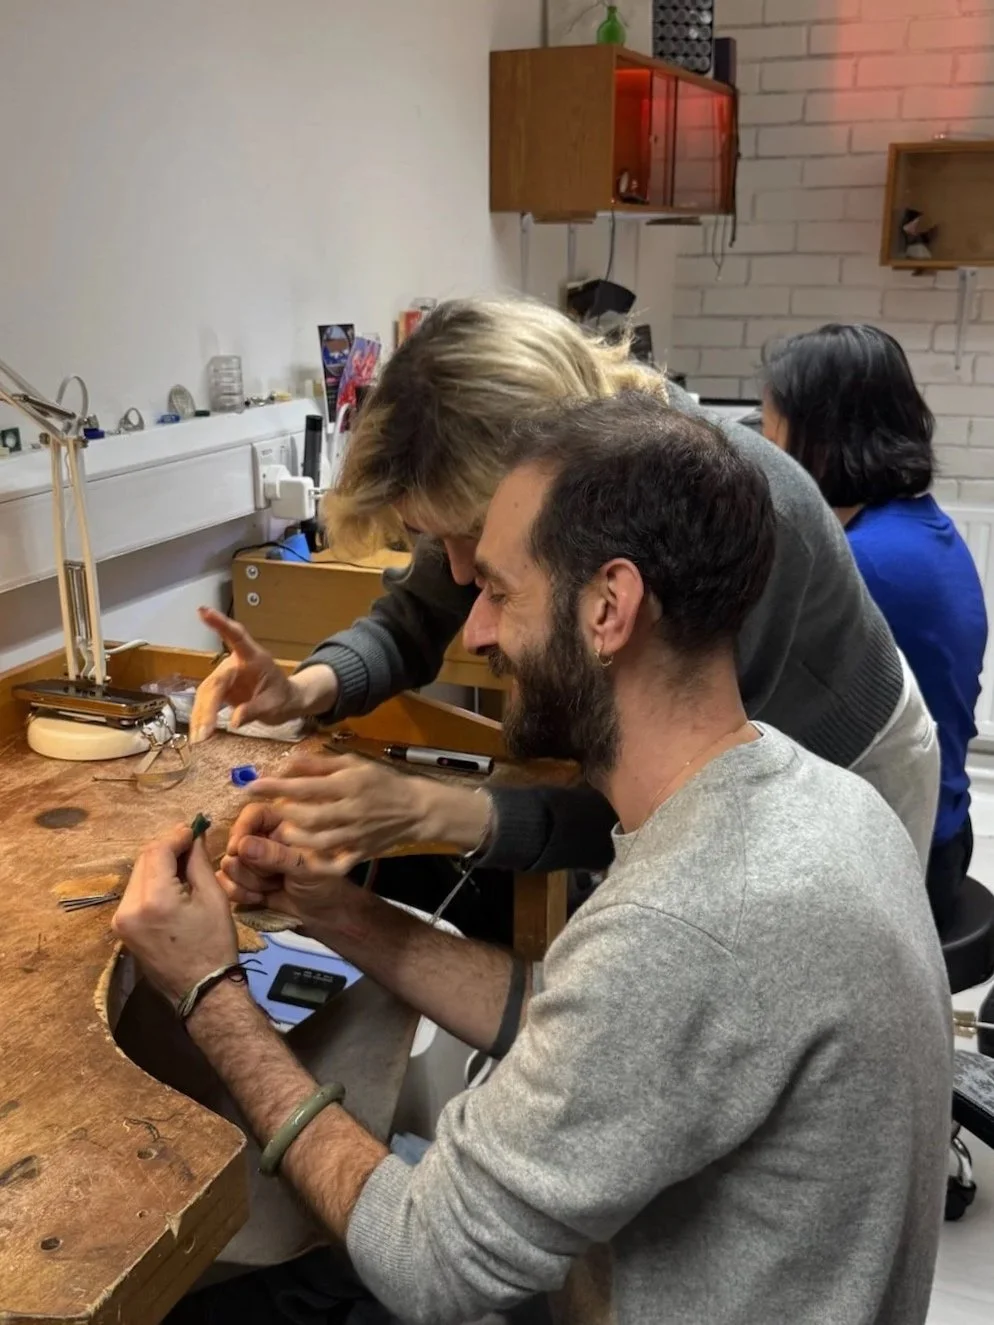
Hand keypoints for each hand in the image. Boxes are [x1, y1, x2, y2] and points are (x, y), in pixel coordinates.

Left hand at [113, 825, 238, 1005]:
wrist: (201, 989)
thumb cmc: (214, 944)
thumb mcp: (214, 898)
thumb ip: (198, 862)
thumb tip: (194, 834)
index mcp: (154, 900)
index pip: (158, 851)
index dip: (176, 836)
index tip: (195, 828)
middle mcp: (129, 908)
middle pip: (144, 860)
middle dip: (167, 847)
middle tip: (191, 842)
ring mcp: (121, 919)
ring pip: (138, 874)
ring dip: (159, 862)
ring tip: (184, 863)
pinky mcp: (121, 927)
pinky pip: (135, 891)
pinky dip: (152, 880)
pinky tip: (172, 882)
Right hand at [189, 607, 338, 742]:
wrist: (286, 702)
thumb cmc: (284, 698)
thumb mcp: (276, 705)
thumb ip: (256, 710)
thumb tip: (234, 720)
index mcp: (252, 658)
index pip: (235, 636)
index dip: (220, 624)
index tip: (203, 611)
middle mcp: (235, 664)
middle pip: (214, 682)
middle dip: (207, 707)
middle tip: (204, 731)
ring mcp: (226, 677)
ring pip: (206, 694)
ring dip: (201, 715)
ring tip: (200, 738)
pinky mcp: (220, 690)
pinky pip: (206, 703)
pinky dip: (202, 718)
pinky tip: (198, 733)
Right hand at [218, 802, 356, 927]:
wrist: (321, 915)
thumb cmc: (323, 883)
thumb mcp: (306, 866)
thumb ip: (277, 855)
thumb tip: (242, 846)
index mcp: (284, 823)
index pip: (254, 813)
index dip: (242, 828)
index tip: (237, 849)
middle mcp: (264, 837)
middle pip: (237, 842)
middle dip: (251, 865)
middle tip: (274, 876)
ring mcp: (252, 860)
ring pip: (230, 864)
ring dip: (249, 881)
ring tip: (273, 886)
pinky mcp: (242, 880)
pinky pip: (224, 882)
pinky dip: (239, 893)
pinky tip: (259, 898)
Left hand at [246, 754, 432, 861]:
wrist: (416, 809)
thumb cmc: (380, 781)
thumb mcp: (353, 763)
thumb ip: (319, 764)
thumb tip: (286, 761)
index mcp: (348, 784)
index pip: (306, 786)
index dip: (276, 787)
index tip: (251, 785)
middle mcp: (350, 811)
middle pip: (308, 816)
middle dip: (280, 814)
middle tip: (261, 811)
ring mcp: (355, 835)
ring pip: (318, 842)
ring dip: (293, 838)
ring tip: (279, 832)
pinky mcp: (359, 854)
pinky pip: (335, 864)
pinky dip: (316, 865)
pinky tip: (300, 860)